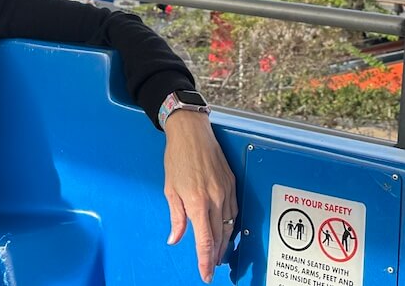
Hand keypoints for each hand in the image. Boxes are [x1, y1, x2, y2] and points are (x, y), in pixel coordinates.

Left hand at [163, 109, 236, 283]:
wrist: (192, 132)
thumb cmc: (178, 157)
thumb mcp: (170, 189)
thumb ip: (176, 217)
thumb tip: (175, 238)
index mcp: (197, 202)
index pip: (205, 241)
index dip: (205, 261)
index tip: (205, 273)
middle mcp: (214, 199)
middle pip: (220, 237)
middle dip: (216, 256)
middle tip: (211, 267)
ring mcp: (226, 191)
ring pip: (230, 226)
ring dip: (225, 243)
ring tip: (219, 254)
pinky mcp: (232, 183)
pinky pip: (234, 211)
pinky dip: (230, 225)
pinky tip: (226, 231)